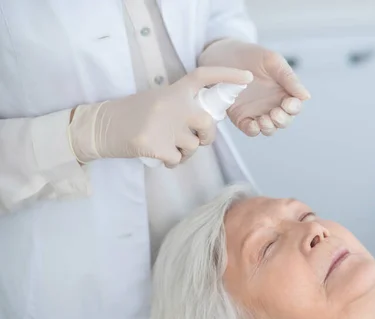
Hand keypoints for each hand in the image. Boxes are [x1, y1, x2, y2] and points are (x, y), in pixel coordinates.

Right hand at [68, 67, 252, 167]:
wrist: (102, 126)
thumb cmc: (134, 114)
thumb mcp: (159, 100)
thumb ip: (183, 105)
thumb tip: (210, 119)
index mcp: (173, 90)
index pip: (204, 76)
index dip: (227, 75)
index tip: (247, 78)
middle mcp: (171, 105)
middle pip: (208, 125)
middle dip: (207, 138)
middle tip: (197, 140)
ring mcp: (163, 126)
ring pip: (193, 147)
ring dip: (186, 152)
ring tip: (168, 146)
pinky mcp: (154, 146)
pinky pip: (177, 160)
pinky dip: (172, 162)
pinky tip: (160, 155)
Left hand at [198, 39, 309, 135]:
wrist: (223, 55)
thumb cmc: (250, 55)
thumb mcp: (272, 61)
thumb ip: (289, 78)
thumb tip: (306, 96)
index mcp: (284, 92)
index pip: (294, 106)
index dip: (294, 108)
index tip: (288, 103)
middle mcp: (272, 105)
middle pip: (284, 121)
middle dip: (282, 120)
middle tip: (275, 113)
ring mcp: (257, 112)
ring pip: (269, 128)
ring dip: (269, 127)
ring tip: (264, 120)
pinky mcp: (241, 118)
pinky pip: (251, 129)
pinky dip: (254, 130)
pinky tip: (253, 124)